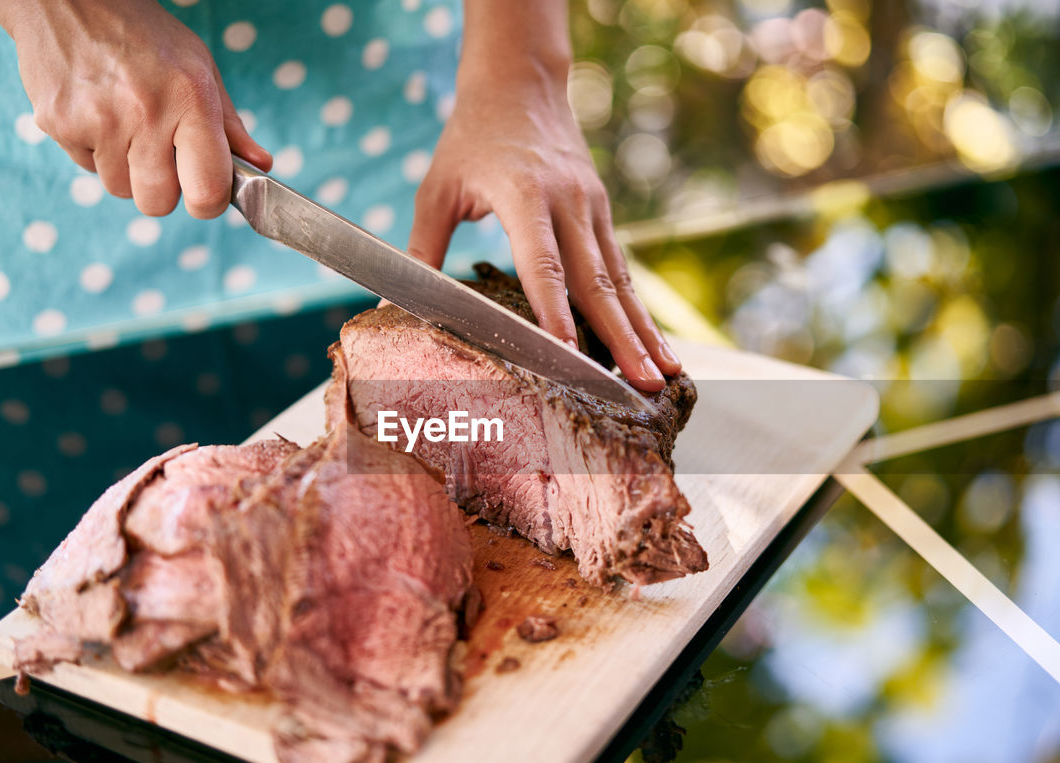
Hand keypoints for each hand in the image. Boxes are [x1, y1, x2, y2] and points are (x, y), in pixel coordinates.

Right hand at [0, 0, 270, 217]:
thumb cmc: (144, 37)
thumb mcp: (200, 69)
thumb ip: (230, 125)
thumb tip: (261, 165)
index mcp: (190, 99)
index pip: (206, 190)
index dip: (206, 202)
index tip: (202, 192)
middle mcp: (145, 111)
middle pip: (157, 204)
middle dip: (161, 191)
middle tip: (159, 156)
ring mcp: (98, 119)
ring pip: (120, 190)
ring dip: (126, 169)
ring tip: (124, 125)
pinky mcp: (59, 122)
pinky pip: (86, 168)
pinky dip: (94, 151)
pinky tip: (96, 114)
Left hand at [408, 59, 680, 391]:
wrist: (521, 81)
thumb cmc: (471, 137)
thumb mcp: (437, 187)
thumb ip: (422, 247)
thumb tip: (395, 304)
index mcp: (524, 194)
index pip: (543, 263)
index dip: (556, 312)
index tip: (570, 354)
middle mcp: (568, 202)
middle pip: (596, 282)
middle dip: (622, 338)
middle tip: (645, 384)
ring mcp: (592, 206)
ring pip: (620, 280)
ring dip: (643, 331)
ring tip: (664, 374)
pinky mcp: (602, 211)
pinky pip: (621, 269)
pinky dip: (639, 309)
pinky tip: (653, 343)